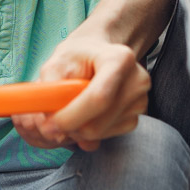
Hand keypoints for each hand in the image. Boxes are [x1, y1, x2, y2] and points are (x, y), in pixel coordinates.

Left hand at [15, 30, 149, 151]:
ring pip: (101, 133)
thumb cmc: (78, 56)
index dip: (71, 116)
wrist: (100, 53)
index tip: (49, 125)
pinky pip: (107, 135)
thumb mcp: (57, 62)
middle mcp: (137, 80)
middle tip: (50, 122)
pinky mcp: (137, 116)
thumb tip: (50, 126)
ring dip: (77, 129)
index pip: (99, 98)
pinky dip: (89, 132)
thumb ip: (49, 90)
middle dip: (69, 127)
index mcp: (120, 59)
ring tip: (70, 109)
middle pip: (99, 121)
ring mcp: (140, 100)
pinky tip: (85, 113)